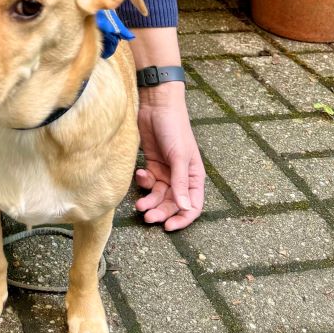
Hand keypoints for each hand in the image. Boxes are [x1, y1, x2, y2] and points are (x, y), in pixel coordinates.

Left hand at [135, 85, 203, 230]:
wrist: (156, 105)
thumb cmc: (174, 127)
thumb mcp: (179, 157)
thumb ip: (181, 183)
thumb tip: (185, 207)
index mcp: (194, 176)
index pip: (193, 206)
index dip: (182, 219)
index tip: (168, 227)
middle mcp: (181, 176)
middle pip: (173, 204)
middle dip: (161, 212)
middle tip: (147, 217)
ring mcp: (166, 171)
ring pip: (158, 196)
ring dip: (149, 201)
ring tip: (139, 205)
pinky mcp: (152, 164)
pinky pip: (148, 182)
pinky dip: (143, 183)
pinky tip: (140, 174)